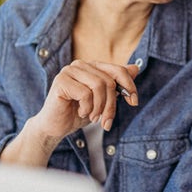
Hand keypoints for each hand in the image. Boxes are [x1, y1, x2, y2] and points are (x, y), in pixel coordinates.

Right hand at [0, 61, 137, 165]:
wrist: (55, 127)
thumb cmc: (78, 113)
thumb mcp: (103, 101)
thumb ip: (117, 85)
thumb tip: (136, 68)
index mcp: (92, 67)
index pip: (118, 70)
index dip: (129, 86)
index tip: (134, 102)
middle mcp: (81, 64)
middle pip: (109, 81)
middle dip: (111, 105)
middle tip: (106, 122)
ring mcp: (69, 70)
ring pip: (98, 86)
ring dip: (99, 108)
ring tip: (92, 117)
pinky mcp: (61, 81)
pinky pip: (85, 94)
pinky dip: (86, 108)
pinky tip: (79, 112)